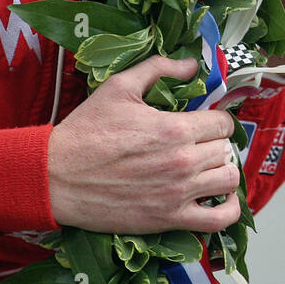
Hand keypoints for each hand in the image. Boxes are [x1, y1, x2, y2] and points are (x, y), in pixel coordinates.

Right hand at [47, 55, 240, 234]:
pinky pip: (219, 219)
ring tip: (207, 168)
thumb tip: (190, 64)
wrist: (56, 177)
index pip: (223, 123)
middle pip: (226, 150)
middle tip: (200, 144)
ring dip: (222, 171)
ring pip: (229, 180)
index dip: (218, 121)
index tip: (206, 123)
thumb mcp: (118, 87)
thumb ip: (158, 69)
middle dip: (216, 144)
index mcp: (176, 128)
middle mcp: (184, 161)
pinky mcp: (170, 219)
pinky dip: (228, 209)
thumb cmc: (85, 131)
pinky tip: (221, 197)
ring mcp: (179, 193)